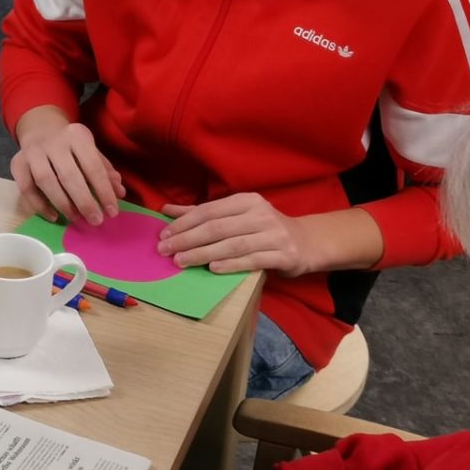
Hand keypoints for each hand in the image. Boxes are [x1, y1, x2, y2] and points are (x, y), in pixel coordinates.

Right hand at [11, 107, 124, 225]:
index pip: (93, 167)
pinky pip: (26, 188)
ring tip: (76, 218)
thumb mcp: (91, 151)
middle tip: (95, 220)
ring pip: (45, 181)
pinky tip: (54, 216)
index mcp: (76, 135)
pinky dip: (40, 205)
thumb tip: (119, 193)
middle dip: (84, 201)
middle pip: (69, 175)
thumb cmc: (71, 146)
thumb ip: (105, 171)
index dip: (104, 191)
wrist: (41, 129)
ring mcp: (32, 152)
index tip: (112, 212)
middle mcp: (53, 142)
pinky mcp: (17, 163)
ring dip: (62, 203)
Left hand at [158, 194, 314, 274]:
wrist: (307, 242)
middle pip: (217, 227)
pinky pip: (252, 260)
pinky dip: (230, 264)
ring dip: (203, 253)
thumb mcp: (236, 216)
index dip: (184, 223)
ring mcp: (273, 234)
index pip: (209, 211)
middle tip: (165, 250)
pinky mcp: (284, 255)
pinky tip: (212, 269)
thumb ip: (203, 214)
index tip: (163, 235)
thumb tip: (167, 210)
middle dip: (187, 239)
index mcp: (247, 201)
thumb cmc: (264, 229)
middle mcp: (261, 214)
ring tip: (181, 261)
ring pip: (232, 244)